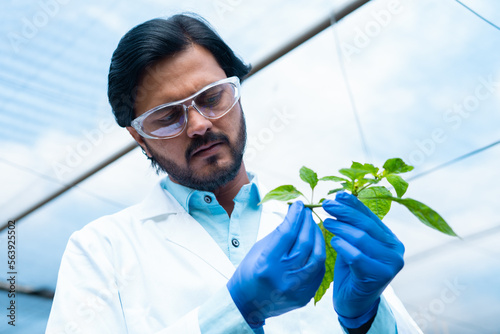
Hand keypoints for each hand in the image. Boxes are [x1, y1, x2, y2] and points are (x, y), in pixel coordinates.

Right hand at [227, 201, 325, 327]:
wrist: (247, 304)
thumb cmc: (249, 272)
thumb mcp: (258, 249)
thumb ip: (278, 233)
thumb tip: (294, 215)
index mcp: (267, 265)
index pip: (287, 234)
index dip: (294, 217)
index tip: (298, 205)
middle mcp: (283, 278)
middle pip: (304, 244)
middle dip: (307, 223)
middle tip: (306, 213)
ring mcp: (296, 290)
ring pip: (317, 257)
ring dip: (318, 238)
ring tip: (313, 227)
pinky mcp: (305, 297)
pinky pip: (319, 271)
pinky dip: (318, 254)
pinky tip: (315, 244)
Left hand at [322, 192, 404, 328]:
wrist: (354, 302)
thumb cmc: (352, 270)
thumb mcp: (353, 243)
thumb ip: (352, 224)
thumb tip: (340, 195)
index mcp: (391, 239)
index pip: (370, 216)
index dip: (353, 204)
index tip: (337, 195)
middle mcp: (395, 250)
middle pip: (366, 225)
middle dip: (344, 213)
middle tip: (327, 205)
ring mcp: (391, 264)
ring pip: (361, 239)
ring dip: (341, 228)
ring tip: (326, 222)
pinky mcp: (380, 276)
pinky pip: (357, 257)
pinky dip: (343, 247)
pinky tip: (333, 241)